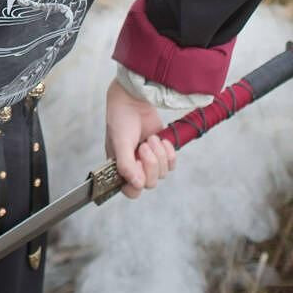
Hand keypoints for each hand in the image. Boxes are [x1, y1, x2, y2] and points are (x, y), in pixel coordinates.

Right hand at [105, 77, 175, 199]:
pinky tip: (162, 140)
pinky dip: (169, 153)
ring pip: (163, 174)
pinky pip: (172, 164)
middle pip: (150, 183)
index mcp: (120, 168)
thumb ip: (126, 165)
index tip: (137, 165)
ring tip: (151, 139)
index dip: (137, 182)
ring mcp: (149, 161)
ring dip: (159, 154)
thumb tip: (136, 184)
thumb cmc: (121, 120)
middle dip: (151, 163)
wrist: (134, 101)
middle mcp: (135, 167)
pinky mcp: (162, 153)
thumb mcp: (120, 143)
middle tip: (144, 146)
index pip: (131, 191)